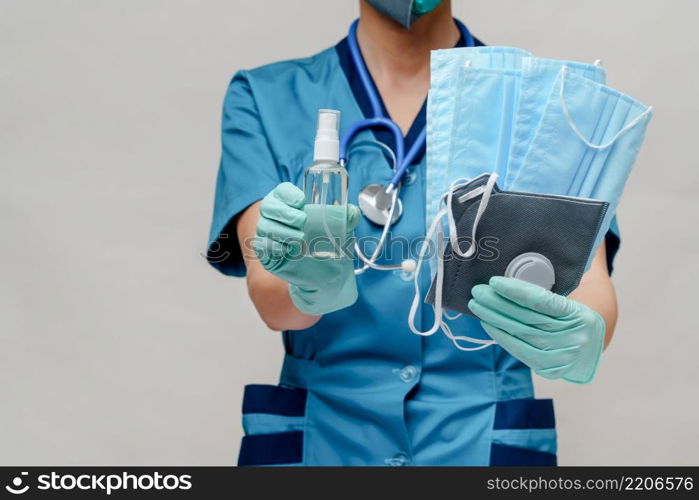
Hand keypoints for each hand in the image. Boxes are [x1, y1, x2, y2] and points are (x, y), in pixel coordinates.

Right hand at [253, 182, 360, 315]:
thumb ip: (347, 217)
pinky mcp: (266, 254)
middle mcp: (275, 217)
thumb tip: (352, 211)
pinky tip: (288, 250)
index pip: (281, 191)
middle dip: (285, 212)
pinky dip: (274, 246)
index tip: (301, 201)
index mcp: (290, 204)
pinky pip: (261, 246)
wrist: (325, 275)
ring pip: (264, 226)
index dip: (288, 193)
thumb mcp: (341, 229)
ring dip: (282, 231)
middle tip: (302, 221)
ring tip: (300, 239)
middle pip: (268, 206)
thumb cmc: (328, 246)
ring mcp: (268, 235)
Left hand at [468, 277, 604, 383]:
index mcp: (579, 315)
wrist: (590, 349)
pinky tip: (487, 324)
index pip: (542, 301)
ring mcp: (560, 356)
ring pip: (519, 334)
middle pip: (526, 318)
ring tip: (476, 305)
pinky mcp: (549, 369)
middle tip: (478, 291)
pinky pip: (519, 351)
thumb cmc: (573, 319)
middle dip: (497, 303)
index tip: (495, 281)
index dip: (516, 291)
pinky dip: (501, 336)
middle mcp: (571, 337)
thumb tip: (507, 284)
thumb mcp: (570, 302)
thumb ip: (545, 295)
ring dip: (493, 318)